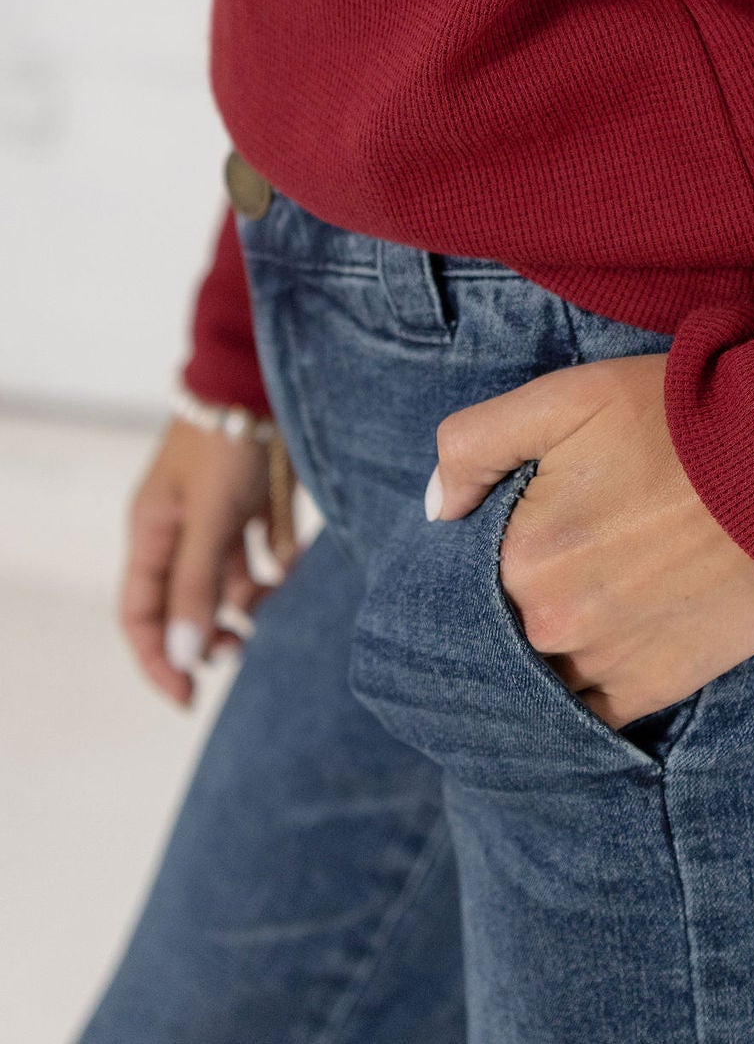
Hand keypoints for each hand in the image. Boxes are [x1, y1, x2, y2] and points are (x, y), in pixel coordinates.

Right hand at [121, 418, 294, 706]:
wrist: (262, 372)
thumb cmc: (226, 438)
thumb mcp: (210, 515)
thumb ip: (197, 584)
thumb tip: (185, 656)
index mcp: (152, 533)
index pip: (140, 614)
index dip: (158, 659)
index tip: (188, 696)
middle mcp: (181, 528)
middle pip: (186, 603)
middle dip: (210, 634)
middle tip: (242, 650)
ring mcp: (220, 514)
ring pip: (229, 580)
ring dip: (249, 602)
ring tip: (274, 607)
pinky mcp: (257, 500)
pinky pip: (265, 549)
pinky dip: (280, 564)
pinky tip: (297, 564)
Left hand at [428, 356, 753, 728]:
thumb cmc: (679, 418)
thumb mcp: (566, 397)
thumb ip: (476, 444)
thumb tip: (438, 510)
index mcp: (519, 556)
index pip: (460, 573)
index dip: (487, 544)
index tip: (525, 519)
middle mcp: (551, 624)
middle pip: (501, 624)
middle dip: (521, 592)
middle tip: (567, 552)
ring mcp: (603, 665)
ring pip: (540, 674)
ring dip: (551, 646)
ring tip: (588, 599)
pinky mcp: (655, 688)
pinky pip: (591, 713)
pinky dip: (584, 692)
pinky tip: (597, 656)